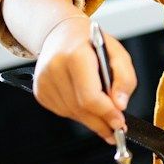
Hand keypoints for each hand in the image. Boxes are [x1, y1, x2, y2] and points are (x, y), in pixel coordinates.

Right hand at [32, 17, 134, 144]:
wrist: (60, 33)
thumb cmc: (91, 43)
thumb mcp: (117, 52)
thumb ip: (124, 78)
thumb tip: (120, 105)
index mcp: (75, 55)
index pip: (90, 96)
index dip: (106, 113)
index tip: (120, 123)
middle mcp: (54, 68)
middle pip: (80, 108)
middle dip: (101, 122)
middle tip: (116, 129)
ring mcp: (43, 81)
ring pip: (71, 113)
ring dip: (91, 120)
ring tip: (105, 118)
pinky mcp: (39, 91)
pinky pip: (63, 112)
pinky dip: (78, 113)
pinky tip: (87, 107)